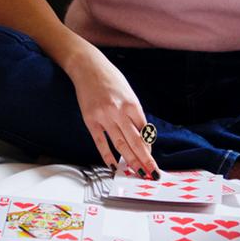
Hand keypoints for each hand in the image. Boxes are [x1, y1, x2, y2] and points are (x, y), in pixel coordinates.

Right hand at [71, 57, 157, 175]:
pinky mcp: (90, 120)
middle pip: (135, 141)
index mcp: (132, 104)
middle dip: (145, 160)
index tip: (152, 158)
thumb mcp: (129, 92)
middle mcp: (119, 112)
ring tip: (137, 172)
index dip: (149, 147)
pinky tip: (113, 165)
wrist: (87, 67)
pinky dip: (107, 155)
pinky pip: (100, 142)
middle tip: (152, 173)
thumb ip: (134, 113)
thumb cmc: (110, 78)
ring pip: (120, 144)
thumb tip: (141, 134)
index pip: (145, 131)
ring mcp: (104, 117)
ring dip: (130, 160)